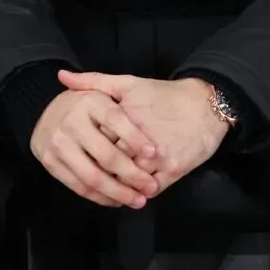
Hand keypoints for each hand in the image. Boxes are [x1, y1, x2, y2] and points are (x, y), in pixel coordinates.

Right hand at [30, 88, 159, 207]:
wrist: (47, 113)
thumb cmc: (86, 102)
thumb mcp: (100, 88)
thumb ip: (111, 83)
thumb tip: (115, 87)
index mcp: (89, 101)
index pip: (116, 120)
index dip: (135, 138)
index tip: (154, 153)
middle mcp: (71, 122)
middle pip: (106, 155)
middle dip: (131, 174)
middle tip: (150, 186)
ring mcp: (58, 144)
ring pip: (92, 176)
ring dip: (117, 192)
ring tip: (137, 200)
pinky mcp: (50, 163)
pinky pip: (78, 186)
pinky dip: (99, 197)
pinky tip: (116, 200)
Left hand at [58, 71, 229, 194]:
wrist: (207, 103)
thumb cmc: (166, 94)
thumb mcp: (130, 83)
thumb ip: (95, 82)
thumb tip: (62, 76)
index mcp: (126, 117)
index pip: (96, 141)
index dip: (87, 149)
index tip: (80, 154)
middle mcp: (141, 139)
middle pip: (110, 165)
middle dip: (99, 172)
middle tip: (90, 176)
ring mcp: (159, 156)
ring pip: (129, 181)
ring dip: (118, 188)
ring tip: (109, 189)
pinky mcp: (175, 169)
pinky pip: (150, 189)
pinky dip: (139, 193)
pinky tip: (132, 192)